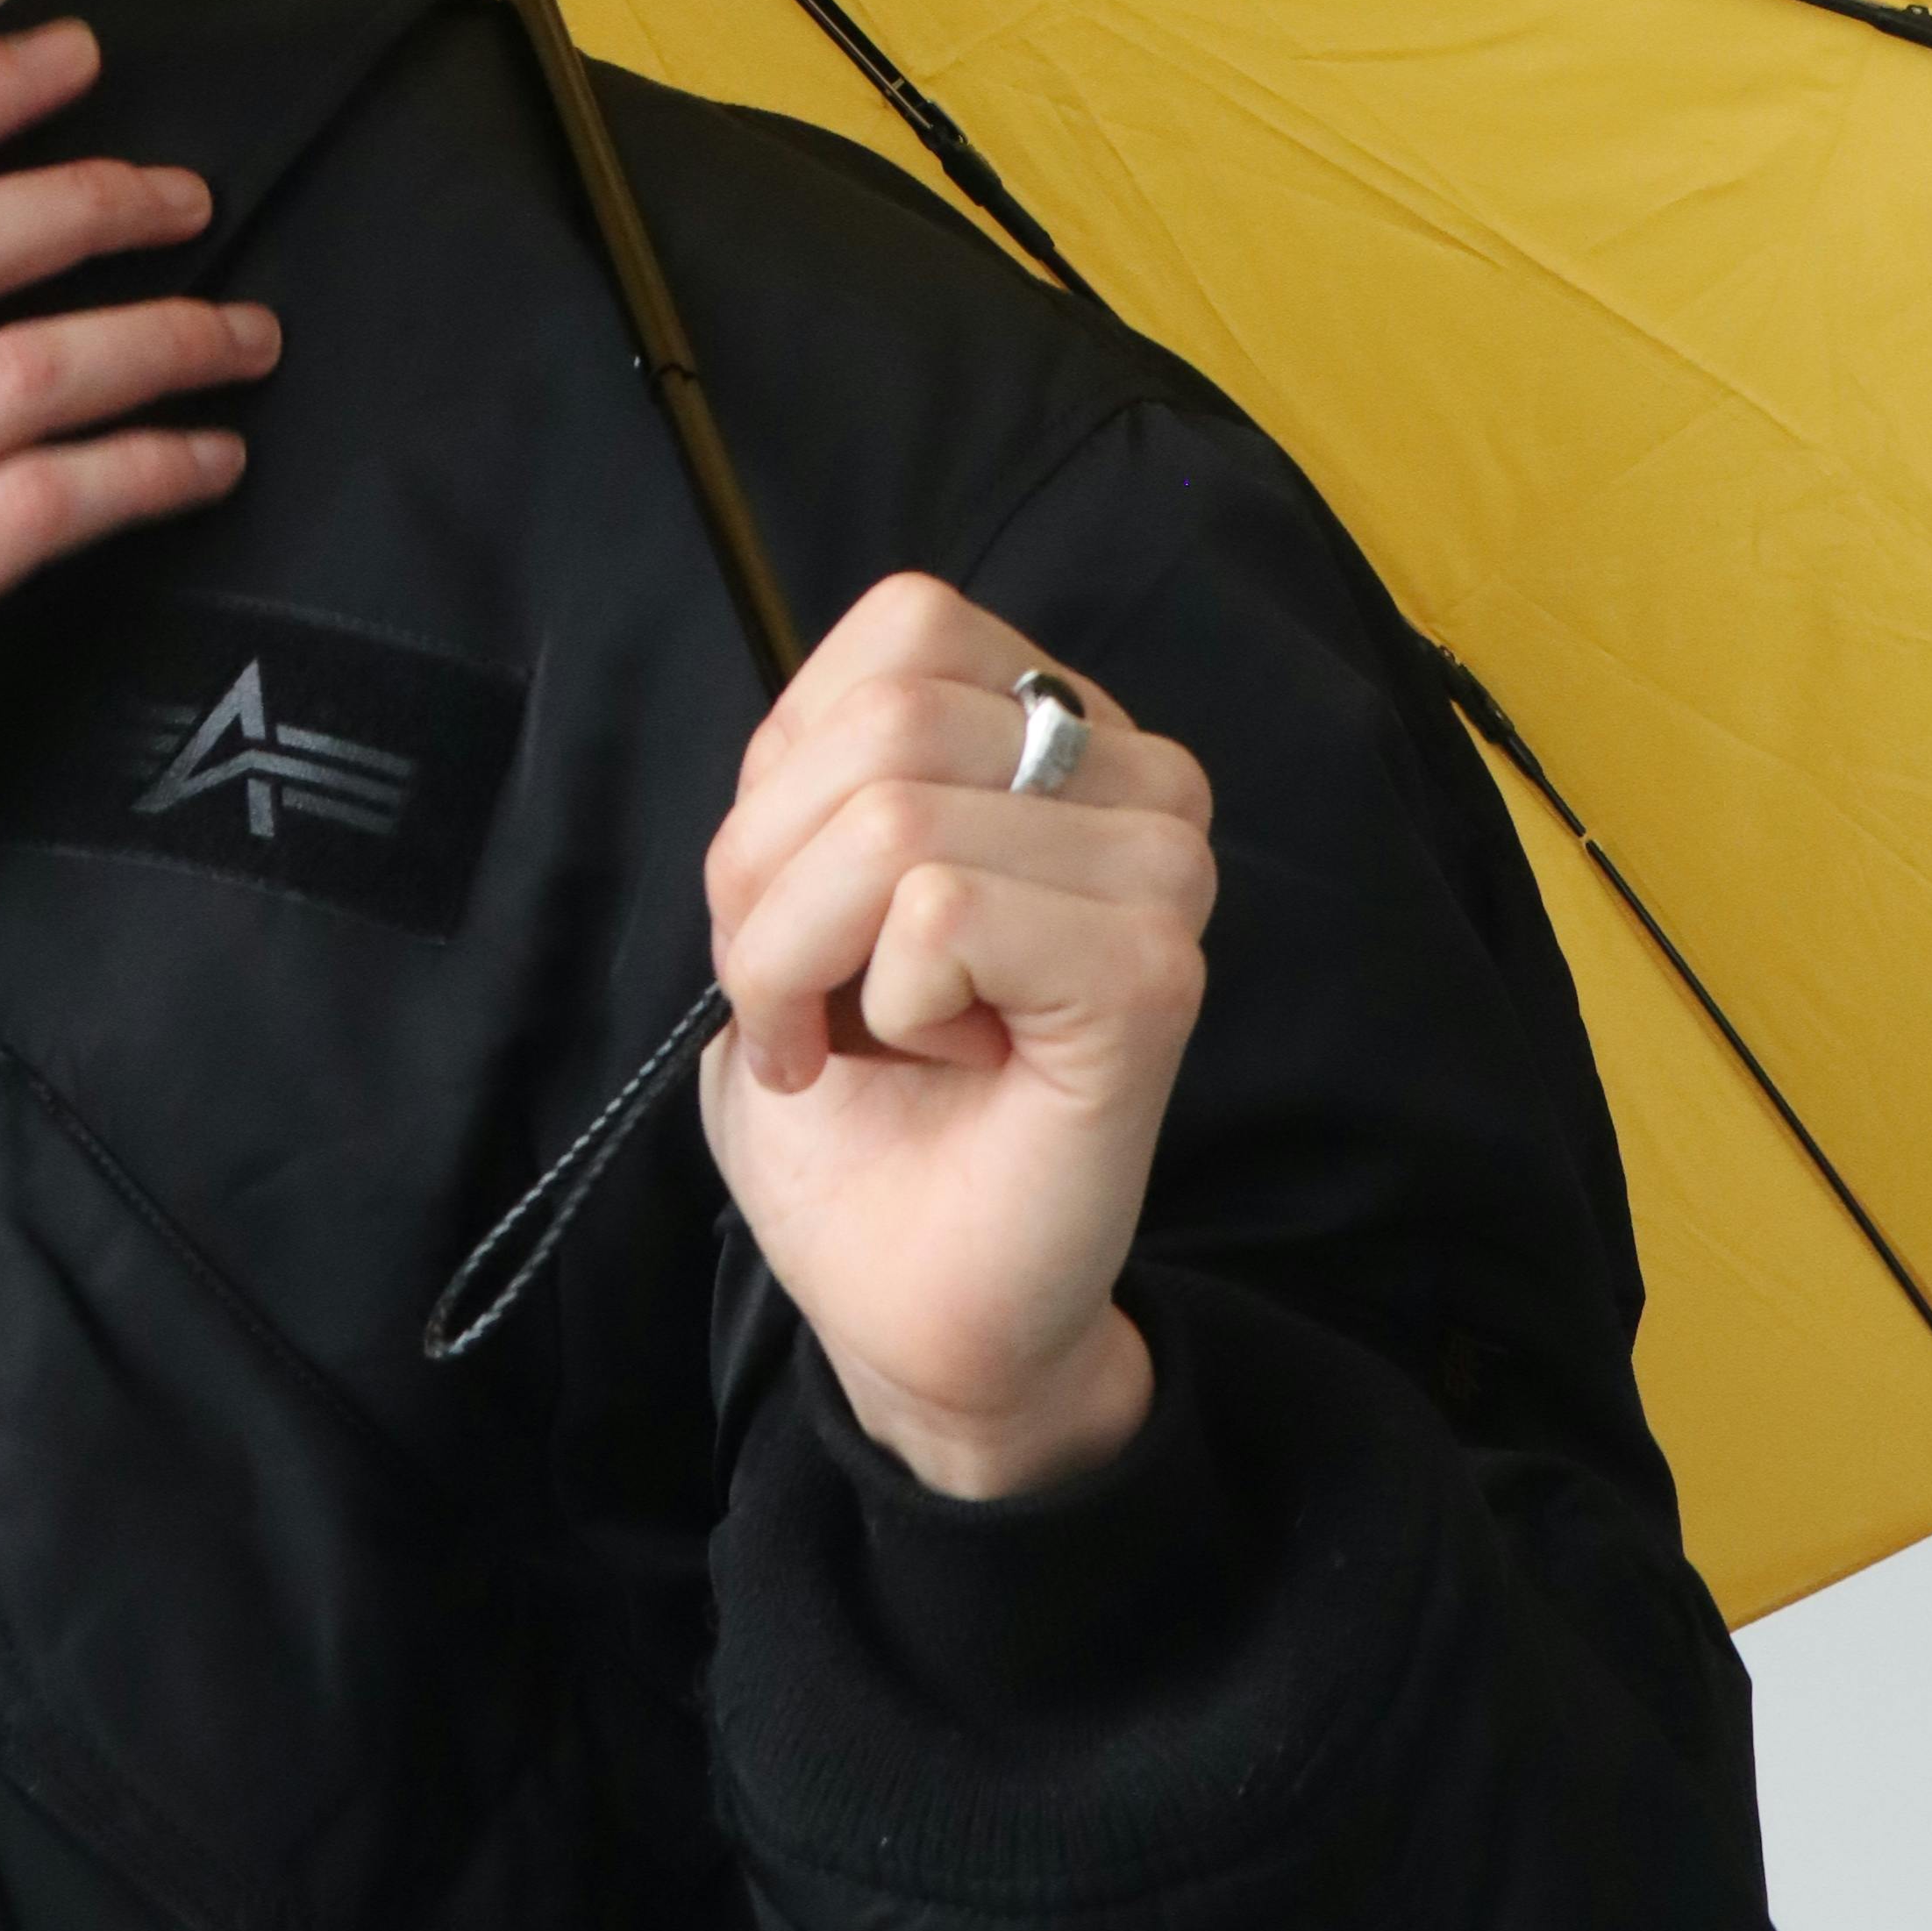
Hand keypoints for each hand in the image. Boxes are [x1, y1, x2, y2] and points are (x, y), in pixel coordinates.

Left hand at [698, 570, 1214, 1497]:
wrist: (917, 1303)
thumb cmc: (862, 1103)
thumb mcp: (793, 886)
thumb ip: (821, 769)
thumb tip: (815, 724)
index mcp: (1065, 731)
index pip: (906, 627)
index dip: (793, 764)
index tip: (795, 902)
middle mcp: (1144, 781)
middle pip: (883, 720)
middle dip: (768, 874)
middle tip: (799, 997)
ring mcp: (1163, 877)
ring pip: (894, 814)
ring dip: (805, 950)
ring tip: (862, 1035)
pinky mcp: (1152, 978)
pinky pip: (940, 913)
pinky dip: (882, 1001)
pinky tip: (938, 1060)